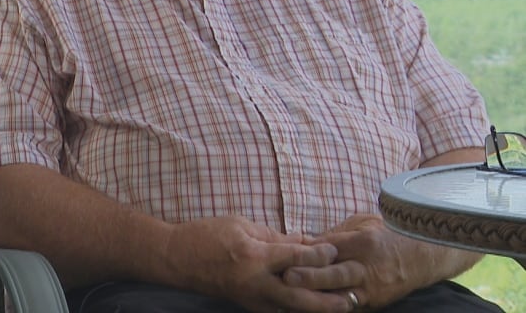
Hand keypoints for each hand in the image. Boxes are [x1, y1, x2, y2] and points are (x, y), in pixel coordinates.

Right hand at [163, 216, 352, 312]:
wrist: (178, 258)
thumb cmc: (206, 235)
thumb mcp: (241, 225)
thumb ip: (276, 236)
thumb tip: (306, 241)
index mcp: (253, 255)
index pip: (296, 258)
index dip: (319, 254)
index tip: (334, 249)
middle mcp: (255, 282)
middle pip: (300, 296)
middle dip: (328, 299)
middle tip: (351, 297)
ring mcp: (251, 298)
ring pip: (291, 310)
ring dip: (316, 309)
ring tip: (340, 306)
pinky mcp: (247, 305)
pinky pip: (277, 311)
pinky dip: (295, 310)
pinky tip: (310, 307)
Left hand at [283, 214, 434, 309]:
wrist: (421, 257)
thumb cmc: (385, 235)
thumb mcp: (362, 224)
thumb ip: (335, 234)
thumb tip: (304, 242)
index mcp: (364, 243)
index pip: (331, 247)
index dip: (308, 251)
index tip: (285, 252)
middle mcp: (368, 268)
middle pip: (336, 274)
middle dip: (311, 276)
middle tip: (288, 276)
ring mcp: (371, 289)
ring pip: (341, 297)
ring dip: (317, 298)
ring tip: (294, 298)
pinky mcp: (373, 303)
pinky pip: (349, 308)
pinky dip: (330, 308)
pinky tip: (309, 307)